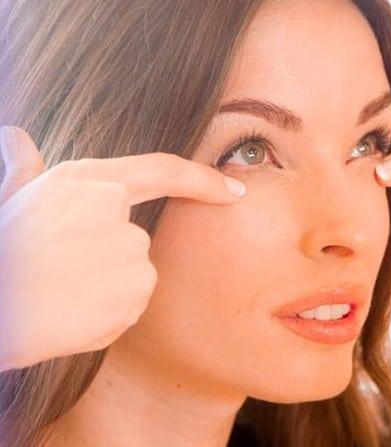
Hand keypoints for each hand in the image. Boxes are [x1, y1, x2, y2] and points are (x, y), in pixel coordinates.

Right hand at [0, 126, 245, 370]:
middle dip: (108, 258)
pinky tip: (73, 313)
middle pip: (136, 238)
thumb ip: (24, 170)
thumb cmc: (0, 256)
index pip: (164, 170)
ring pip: (135, 273)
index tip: (234, 189)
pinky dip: (108, 313)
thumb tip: (16, 137)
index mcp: (85, 180)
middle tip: (60, 274)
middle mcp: (114, 208)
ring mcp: (128, 249)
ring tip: (62, 292)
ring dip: (107, 286)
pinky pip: (130, 304)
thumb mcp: (9, 202)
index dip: (204, 180)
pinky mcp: (135, 291)